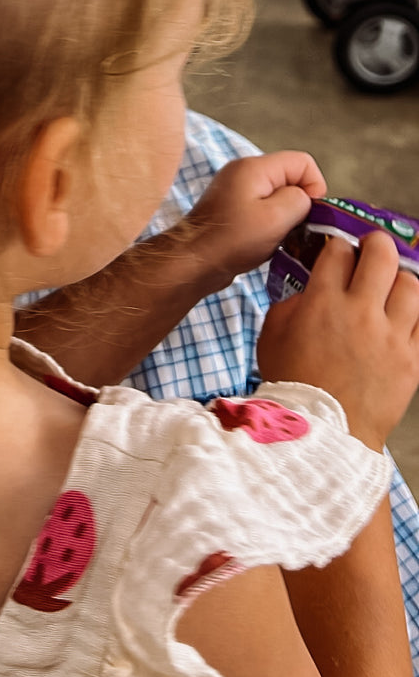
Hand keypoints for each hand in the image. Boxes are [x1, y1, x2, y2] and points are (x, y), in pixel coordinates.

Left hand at [188, 151, 326, 289]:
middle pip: (290, 178)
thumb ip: (299, 200)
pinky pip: (263, 209)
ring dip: (284, 217)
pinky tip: (264, 242)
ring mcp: (236, 190)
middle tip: (293, 228)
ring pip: (277, 196)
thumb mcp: (276, 218)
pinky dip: (270, 224)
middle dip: (299, 203)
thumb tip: (304, 198)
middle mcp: (244, 172)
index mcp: (254, 167)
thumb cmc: (232, 240)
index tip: (311, 214)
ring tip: (276, 237)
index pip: (302, 162)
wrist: (193, 262)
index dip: (315, 187)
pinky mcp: (232, 209)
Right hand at [258, 233, 418, 448]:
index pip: (339, 251)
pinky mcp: (412, 359)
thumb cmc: (293, 386)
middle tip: (372, 249)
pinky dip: (415, 314)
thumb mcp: (272, 335)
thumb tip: (312, 290)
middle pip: (382, 255)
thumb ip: (293, 304)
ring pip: (411, 284)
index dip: (338, 245)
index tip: (338, 251)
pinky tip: (404, 316)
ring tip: (391, 287)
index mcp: (323, 303)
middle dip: (376, 243)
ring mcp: (391, 336)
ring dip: (400, 279)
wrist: (323, 433)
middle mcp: (361, 312)